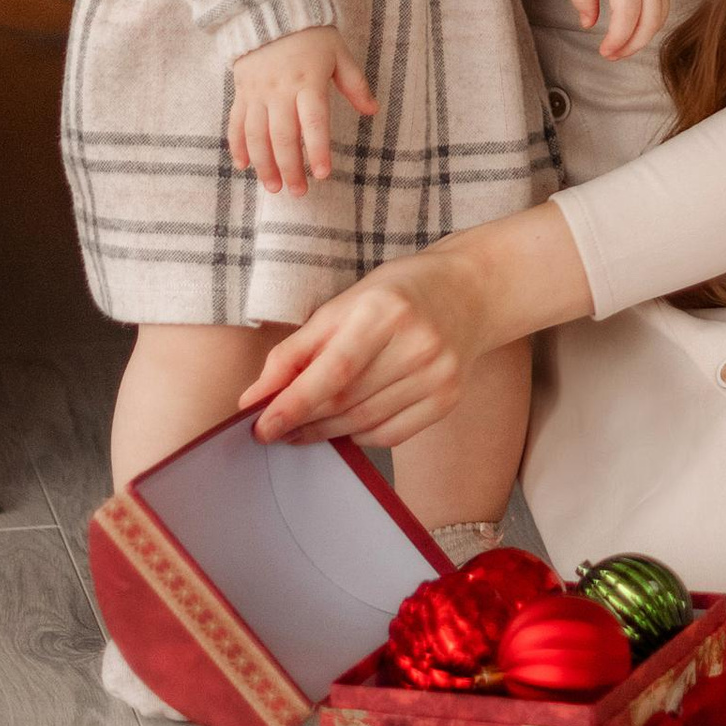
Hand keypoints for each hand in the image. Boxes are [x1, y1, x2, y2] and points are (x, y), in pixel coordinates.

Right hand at [226, 23, 377, 195]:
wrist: (270, 10)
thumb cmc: (312, 35)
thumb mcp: (339, 53)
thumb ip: (354, 83)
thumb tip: (373, 110)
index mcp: (308, 82)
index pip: (314, 122)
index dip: (317, 149)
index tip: (322, 174)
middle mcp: (280, 91)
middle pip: (282, 136)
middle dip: (290, 168)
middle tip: (298, 193)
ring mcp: (257, 93)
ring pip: (257, 135)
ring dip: (264, 164)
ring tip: (274, 187)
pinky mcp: (241, 92)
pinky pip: (236, 123)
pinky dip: (238, 146)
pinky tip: (244, 165)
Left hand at [241, 203, 592, 448]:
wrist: (471, 290)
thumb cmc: (398, 292)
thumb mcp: (343, 304)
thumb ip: (297, 350)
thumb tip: (254, 397)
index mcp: (384, 311)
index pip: (331, 373)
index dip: (292, 405)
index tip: (261, 426)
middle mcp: (416, 344)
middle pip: (346, 402)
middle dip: (302, 421)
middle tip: (274, 428)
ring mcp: (438, 374)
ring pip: (365, 424)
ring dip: (326, 433)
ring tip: (303, 429)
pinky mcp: (448, 398)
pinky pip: (391, 434)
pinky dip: (359, 436)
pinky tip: (345, 426)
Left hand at [569, 0, 673, 60]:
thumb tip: (588, 22)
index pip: (627, 17)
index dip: (617, 40)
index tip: (605, 51)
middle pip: (650, 24)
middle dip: (632, 46)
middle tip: (613, 54)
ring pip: (660, 18)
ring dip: (643, 38)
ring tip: (623, 46)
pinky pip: (665, 6)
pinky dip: (651, 22)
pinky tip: (636, 27)